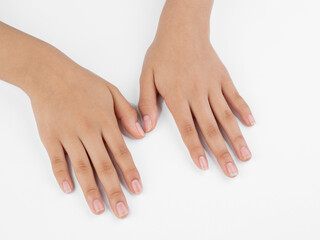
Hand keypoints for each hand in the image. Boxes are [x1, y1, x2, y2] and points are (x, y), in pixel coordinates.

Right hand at [28, 48, 144, 217]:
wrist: (49, 73)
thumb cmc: (82, 82)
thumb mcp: (111, 91)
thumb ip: (127, 113)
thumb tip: (142, 133)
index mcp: (105, 122)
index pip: (121, 153)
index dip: (130, 173)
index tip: (137, 189)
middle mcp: (88, 132)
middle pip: (103, 166)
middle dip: (114, 190)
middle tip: (122, 210)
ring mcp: (68, 136)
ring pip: (82, 168)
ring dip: (91, 190)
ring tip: (99, 208)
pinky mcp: (50, 137)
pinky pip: (57, 160)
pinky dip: (62, 176)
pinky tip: (69, 190)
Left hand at [138, 0, 254, 176]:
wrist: (182, 29)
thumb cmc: (163, 53)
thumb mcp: (147, 76)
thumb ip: (147, 103)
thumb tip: (146, 128)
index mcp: (178, 96)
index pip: (188, 129)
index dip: (196, 149)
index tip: (204, 166)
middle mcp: (197, 94)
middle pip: (211, 128)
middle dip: (222, 152)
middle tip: (231, 171)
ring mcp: (213, 86)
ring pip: (226, 116)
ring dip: (237, 137)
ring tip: (246, 155)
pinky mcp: (223, 78)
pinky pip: (235, 96)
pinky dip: (243, 110)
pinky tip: (251, 124)